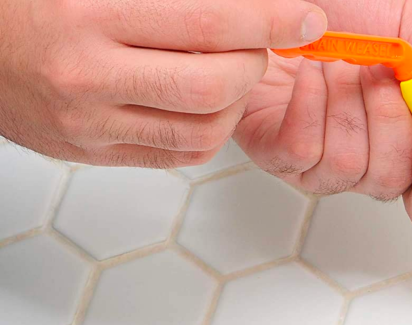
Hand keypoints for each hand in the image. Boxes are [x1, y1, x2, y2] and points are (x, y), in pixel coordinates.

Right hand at [0, 0, 326, 167]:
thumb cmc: (36, 0)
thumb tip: (247, 5)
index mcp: (90, 12)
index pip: (208, 21)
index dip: (271, 20)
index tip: (306, 18)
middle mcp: (88, 74)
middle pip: (214, 85)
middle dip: (257, 63)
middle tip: (262, 44)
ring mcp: (89, 123)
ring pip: (204, 130)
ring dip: (237, 101)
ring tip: (229, 71)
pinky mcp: (92, 153)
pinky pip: (178, 153)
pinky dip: (208, 128)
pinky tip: (201, 100)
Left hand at [234, 0, 411, 230]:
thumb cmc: (353, 6)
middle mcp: (370, 160)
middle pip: (395, 185)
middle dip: (392, 124)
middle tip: (382, 76)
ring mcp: (323, 162)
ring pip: (349, 169)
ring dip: (348, 106)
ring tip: (341, 66)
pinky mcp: (278, 153)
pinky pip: (302, 153)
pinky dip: (310, 106)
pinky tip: (309, 74)